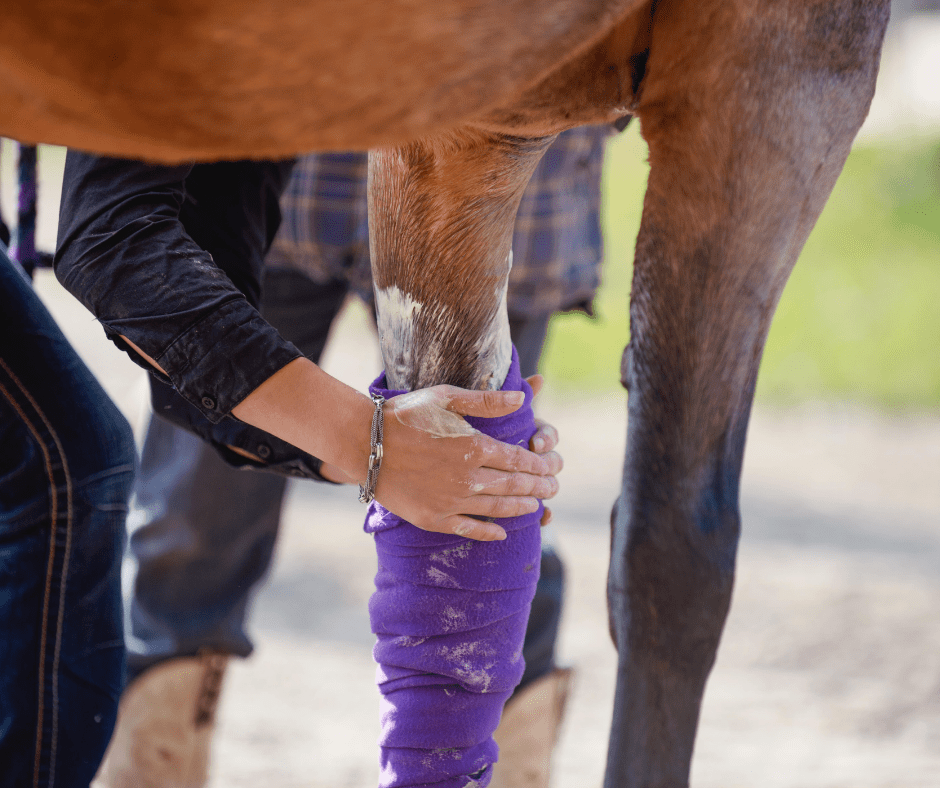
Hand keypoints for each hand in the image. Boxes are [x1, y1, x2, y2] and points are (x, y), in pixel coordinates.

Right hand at [368, 383, 558, 540]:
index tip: (552, 468)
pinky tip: (502, 533)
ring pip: (497, 508)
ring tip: (537, 507)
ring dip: (522, 508)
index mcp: (474, 446)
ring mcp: (450, 501)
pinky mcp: (433, 518)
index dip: (540, 465)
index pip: (519, 459)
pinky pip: (469, 529)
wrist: (363, 443)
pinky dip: (489, 532)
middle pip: (514, 485)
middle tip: (554, 489)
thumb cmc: (405, 414)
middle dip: (539, 487)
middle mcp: (467, 477)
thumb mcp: (446, 397)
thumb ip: (486, 401)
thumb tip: (523, 399)